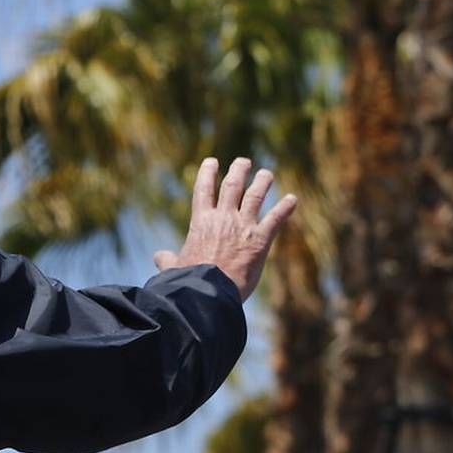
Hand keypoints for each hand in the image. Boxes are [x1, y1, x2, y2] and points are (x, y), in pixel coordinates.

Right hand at [153, 156, 296, 300]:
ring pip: (255, 196)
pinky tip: (293, 199)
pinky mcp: (261, 240)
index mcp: (201, 221)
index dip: (207, 173)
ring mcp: (243, 226)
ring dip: (262, 182)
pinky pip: (276, 219)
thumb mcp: (174, 267)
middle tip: (244, 162)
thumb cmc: (189, 280)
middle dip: (238, 171)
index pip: (203, 190)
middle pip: (232, 186)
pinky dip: (286, 208)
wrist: (209, 291)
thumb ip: (167, 259)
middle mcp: (223, 218)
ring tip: (266, 174)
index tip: (211, 161)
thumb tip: (158, 257)